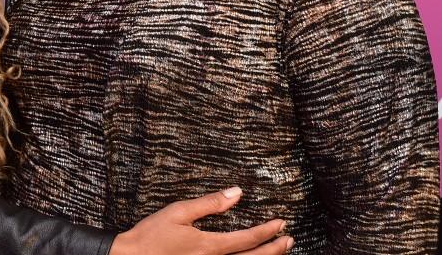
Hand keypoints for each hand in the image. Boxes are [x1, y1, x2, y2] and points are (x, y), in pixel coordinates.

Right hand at [110, 187, 292, 254]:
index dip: (268, 232)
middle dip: (274, 250)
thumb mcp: (179, 212)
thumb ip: (210, 203)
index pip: (248, 240)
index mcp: (209, 247)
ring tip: (277, 251)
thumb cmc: (152, 236)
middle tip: (289, 240)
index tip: (281, 223)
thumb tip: (236, 193)